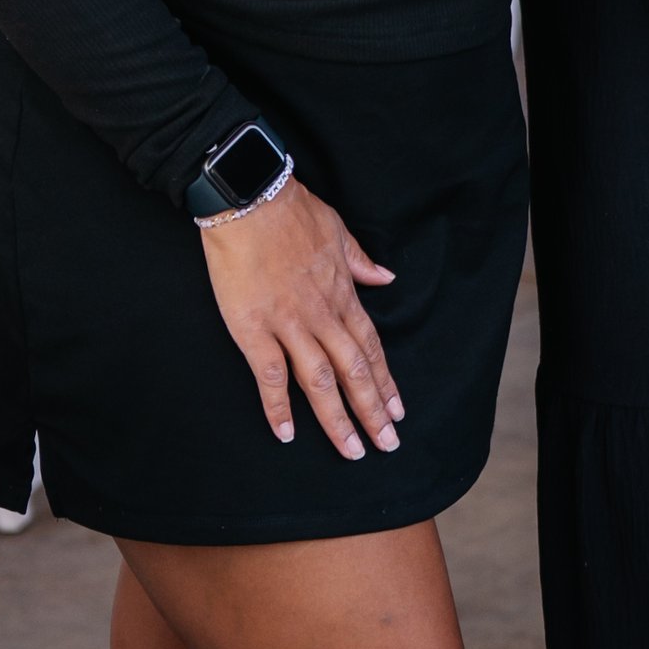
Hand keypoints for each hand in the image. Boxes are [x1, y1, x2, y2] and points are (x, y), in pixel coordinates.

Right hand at [197, 177, 402, 456]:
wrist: (250, 197)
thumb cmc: (292, 210)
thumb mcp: (338, 231)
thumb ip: (360, 261)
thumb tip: (385, 278)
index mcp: (342, 294)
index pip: (370, 347)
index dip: (385, 380)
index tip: (398, 410)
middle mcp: (322, 315)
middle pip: (354, 371)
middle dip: (373, 411)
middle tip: (387, 444)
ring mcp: (288, 324)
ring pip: (320, 381)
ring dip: (338, 419)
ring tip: (352, 451)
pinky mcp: (253, 328)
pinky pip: (269, 376)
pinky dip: (278, 407)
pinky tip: (287, 434)